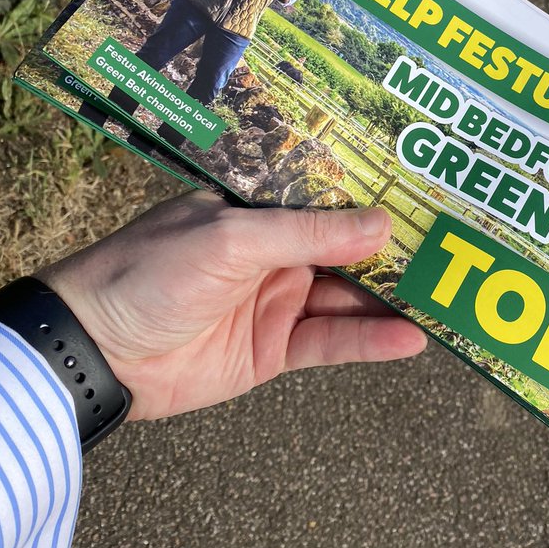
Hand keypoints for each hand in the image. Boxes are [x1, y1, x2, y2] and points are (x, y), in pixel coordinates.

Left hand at [37, 192, 425, 420]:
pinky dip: (369, 341)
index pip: (328, 198)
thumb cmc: (149, 273)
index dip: (375, 198)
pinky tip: (410, 339)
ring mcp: (275, 301)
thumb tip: (381, 223)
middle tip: (454, 251)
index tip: (429, 196)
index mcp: (257, 209)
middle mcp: (272, 252)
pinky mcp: (272, 350)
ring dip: (391, 299)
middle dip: (396, 251)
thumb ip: (308, 233)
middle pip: (347, 250)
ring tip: (447, 297)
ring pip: (347, 297)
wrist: (94, 351)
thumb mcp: (232, 240)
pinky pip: (330, 342)